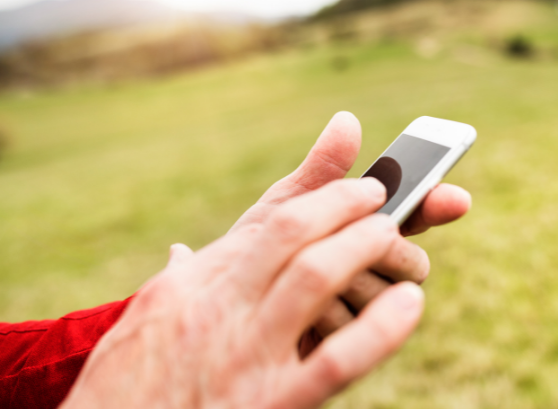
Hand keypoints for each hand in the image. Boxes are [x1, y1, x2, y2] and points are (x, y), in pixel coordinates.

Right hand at [62, 178, 423, 408]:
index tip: (360, 189)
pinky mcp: (272, 402)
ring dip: (361, 247)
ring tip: (392, 236)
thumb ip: (177, 277)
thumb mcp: (150, 311)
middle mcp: (223, 305)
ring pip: (315, 276)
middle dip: (345, 207)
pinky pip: (335, 361)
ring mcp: (249, 352)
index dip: (326, 197)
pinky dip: (378, 329)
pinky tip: (410, 304)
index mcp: (199, 281)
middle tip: (381, 201)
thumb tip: (182, 251)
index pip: (273, 221)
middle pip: (294, 232)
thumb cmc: (127, 380)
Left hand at [228, 112, 470, 352]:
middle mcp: (375, 271)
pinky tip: (299, 314)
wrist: (223, 314)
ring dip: (342, 277)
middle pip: (408, 257)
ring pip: (382, 289)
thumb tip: (347, 119)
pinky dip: (323, 312)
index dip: (436, 203)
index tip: (457, 198)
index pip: (414, 214)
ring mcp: (365, 311)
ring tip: (302, 276)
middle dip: (380, 246)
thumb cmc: (254, 253)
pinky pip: (354, 325)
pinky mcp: (348, 347)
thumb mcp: (284, 208)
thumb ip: (319, 172)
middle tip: (358, 236)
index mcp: (364, 231)